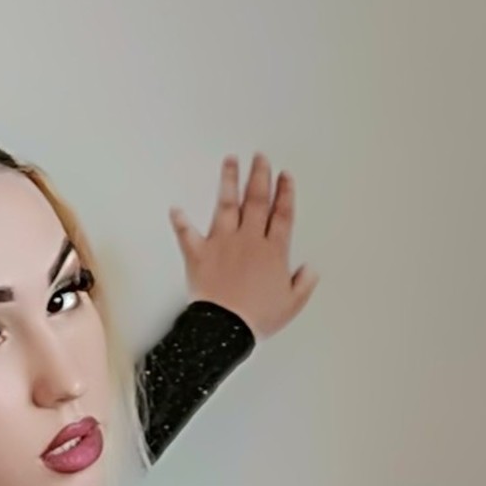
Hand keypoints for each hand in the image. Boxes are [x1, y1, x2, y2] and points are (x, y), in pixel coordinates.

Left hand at [169, 153, 318, 342]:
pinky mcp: (199, 254)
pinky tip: (175, 209)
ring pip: (227, 205)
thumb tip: (310, 271)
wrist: (225, 327)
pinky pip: (187, 234)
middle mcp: (248, 240)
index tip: (285, 177)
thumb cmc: (256, 317)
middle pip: (256, 200)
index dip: (285, 193)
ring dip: (229, 181)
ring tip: (230, 162)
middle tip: (260, 158)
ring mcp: (222, 243)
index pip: (282, 214)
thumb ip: (303, 283)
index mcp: (273, 251)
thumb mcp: (291, 304)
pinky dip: (180, 221)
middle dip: (259, 176)